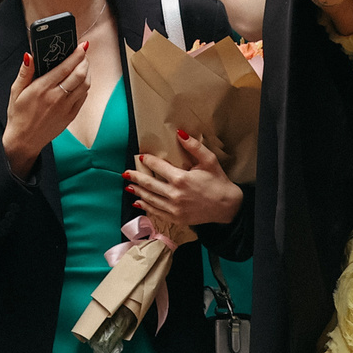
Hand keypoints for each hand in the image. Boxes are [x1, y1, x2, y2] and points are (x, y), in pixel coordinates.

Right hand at [0, 41, 91, 179]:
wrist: (24, 140)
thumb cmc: (18, 115)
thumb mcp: (16, 91)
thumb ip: (25, 72)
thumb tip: (29, 55)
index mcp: (42, 89)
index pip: (65, 67)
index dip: (76, 54)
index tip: (82, 46)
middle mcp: (56, 98)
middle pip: (80, 75)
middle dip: (84, 61)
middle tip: (83, 54)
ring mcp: (66, 108)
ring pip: (85, 85)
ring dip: (87, 72)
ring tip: (83, 65)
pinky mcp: (71, 116)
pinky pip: (83, 97)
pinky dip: (85, 86)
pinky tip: (80, 81)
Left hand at [127, 131, 241, 227]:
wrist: (227, 207)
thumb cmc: (219, 182)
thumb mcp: (209, 161)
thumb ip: (194, 147)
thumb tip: (180, 133)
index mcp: (181, 179)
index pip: (158, 166)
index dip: (148, 160)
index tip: (141, 157)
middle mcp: (174, 195)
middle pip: (149, 184)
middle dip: (135, 177)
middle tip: (125, 173)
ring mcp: (174, 209)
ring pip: (150, 198)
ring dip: (138, 192)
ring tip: (128, 186)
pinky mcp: (176, 218)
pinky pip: (156, 212)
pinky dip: (145, 206)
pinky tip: (138, 202)